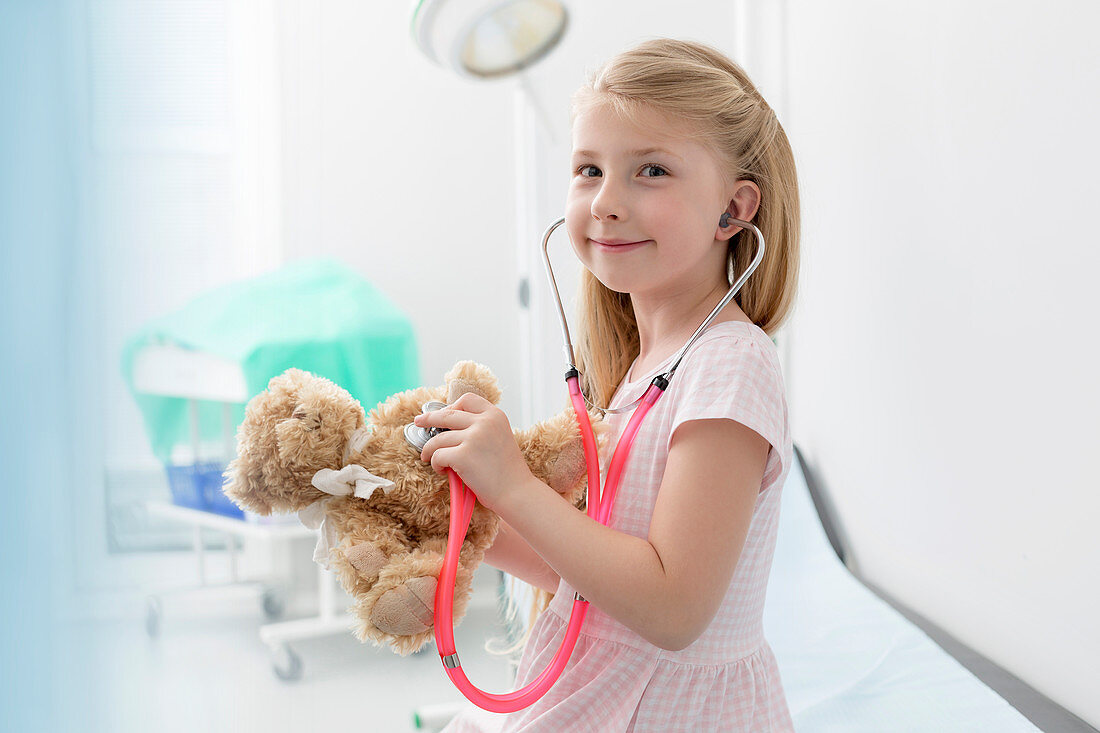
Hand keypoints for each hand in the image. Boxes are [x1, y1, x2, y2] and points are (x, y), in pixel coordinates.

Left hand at [414, 393, 532, 513]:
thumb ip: (481, 428)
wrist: (517, 492)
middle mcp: (485, 422)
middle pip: (447, 414)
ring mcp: (473, 438)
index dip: (451, 406)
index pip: (467, 399)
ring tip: (431, 459)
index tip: (443, 414)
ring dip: (430, 450)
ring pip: (438, 439)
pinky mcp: (463, 455)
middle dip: (429, 418)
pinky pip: (437, 455)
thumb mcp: (500, 438)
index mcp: (495, 416)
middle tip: (419, 421)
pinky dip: (436, 464)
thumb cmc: (507, 472)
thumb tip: (449, 426)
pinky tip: (443, 471)